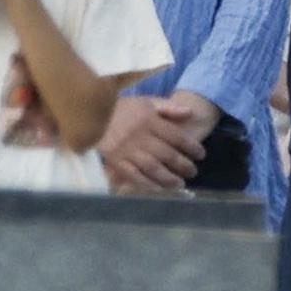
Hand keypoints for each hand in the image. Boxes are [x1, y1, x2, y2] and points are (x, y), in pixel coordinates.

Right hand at [99, 91, 214, 192]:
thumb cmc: (121, 108)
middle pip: (167, 154)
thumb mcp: (145, 102)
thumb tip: (190, 113)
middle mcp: (140, 136)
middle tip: (193, 171)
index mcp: (149, 120)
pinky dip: (147, 184)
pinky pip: (134, 176)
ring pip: (153, 167)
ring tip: (180, 184)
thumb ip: (168, 108)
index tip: (201, 154)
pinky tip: (159, 189)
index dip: (191, 147)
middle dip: (183, 165)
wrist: (89, 114)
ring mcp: (127, 150)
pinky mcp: (116, 161)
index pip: (176, 136)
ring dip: (168, 178)